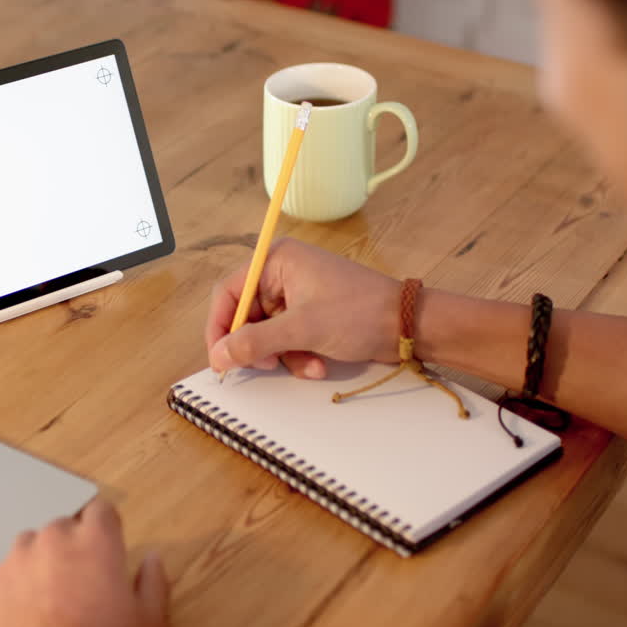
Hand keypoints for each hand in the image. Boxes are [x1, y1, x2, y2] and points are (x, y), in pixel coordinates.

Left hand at [0, 498, 168, 626]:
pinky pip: (5, 573)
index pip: (102, 510)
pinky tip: (27, 613)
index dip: (107, 529)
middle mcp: (55, 540)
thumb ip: (154, 582)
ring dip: (42, 562)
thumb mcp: (148, 623)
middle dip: (74, 548)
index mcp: (96, 542)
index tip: (109, 548)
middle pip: (65, 528)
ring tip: (52, 598)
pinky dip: (16, 586)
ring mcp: (18, 559)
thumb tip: (153, 560)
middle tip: (82, 584)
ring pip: (31, 546)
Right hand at [206, 238, 401, 378]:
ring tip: (308, 365)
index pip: (228, 293)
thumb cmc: (359, 313)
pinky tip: (318, 364)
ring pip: (267, 333)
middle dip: (259, 346)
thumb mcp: (301, 330)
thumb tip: (219, 356)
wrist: (408, 325)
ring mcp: (298, 294)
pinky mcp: (311, 313)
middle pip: (246, 316)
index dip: (220, 328)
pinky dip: (298, 356)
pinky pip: (287, 339)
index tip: (221, 358)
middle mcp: (283, 273)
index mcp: (276, 260)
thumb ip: (254, 342)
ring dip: (283, 356)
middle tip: (268, 365)